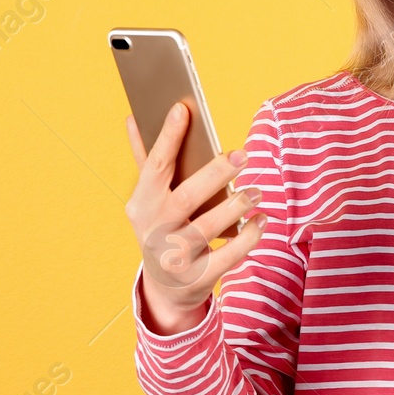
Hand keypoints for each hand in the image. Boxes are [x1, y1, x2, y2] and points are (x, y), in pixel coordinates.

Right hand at [124, 101, 268, 331]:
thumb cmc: (163, 227)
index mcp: (141, 204)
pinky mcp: (198, 277)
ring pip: (209, 227)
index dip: (168, 137)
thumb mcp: (150, 199)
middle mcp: (154, 230)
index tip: (183, 108)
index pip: (155, 166)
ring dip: (237, 206)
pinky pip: (229, 255)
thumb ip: (146, 160)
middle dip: (216, 173)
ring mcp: (174, 256)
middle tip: (243, 153)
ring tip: (257, 191)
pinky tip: (261, 220)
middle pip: (186, 197)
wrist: (166, 286)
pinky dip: (248, 237)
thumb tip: (132, 117)